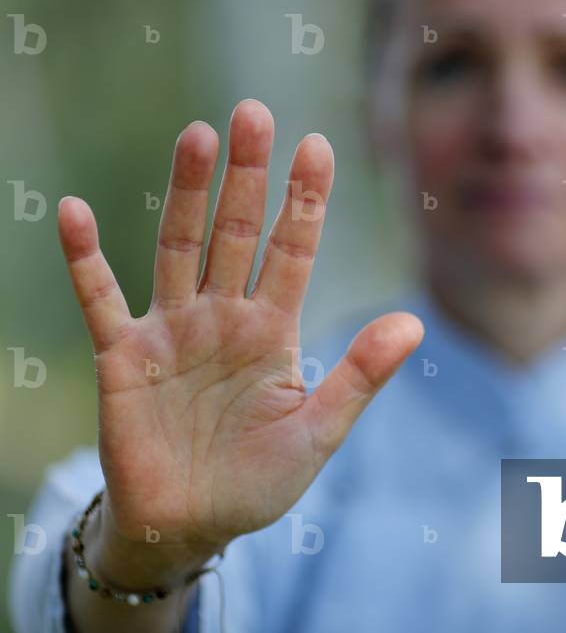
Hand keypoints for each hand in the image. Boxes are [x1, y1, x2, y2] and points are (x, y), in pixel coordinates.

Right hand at [57, 100, 422, 577]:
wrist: (191, 527)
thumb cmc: (259, 481)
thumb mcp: (318, 431)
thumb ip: (360, 376)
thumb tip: (414, 322)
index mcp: (274, 329)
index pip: (293, 250)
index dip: (305, 200)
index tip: (318, 145)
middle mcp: (224, 316)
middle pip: (237, 232)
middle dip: (247, 176)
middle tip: (254, 114)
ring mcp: (172, 330)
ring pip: (180, 247)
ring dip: (186, 194)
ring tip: (198, 136)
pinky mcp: (124, 356)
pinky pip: (101, 299)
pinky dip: (86, 259)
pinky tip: (76, 213)